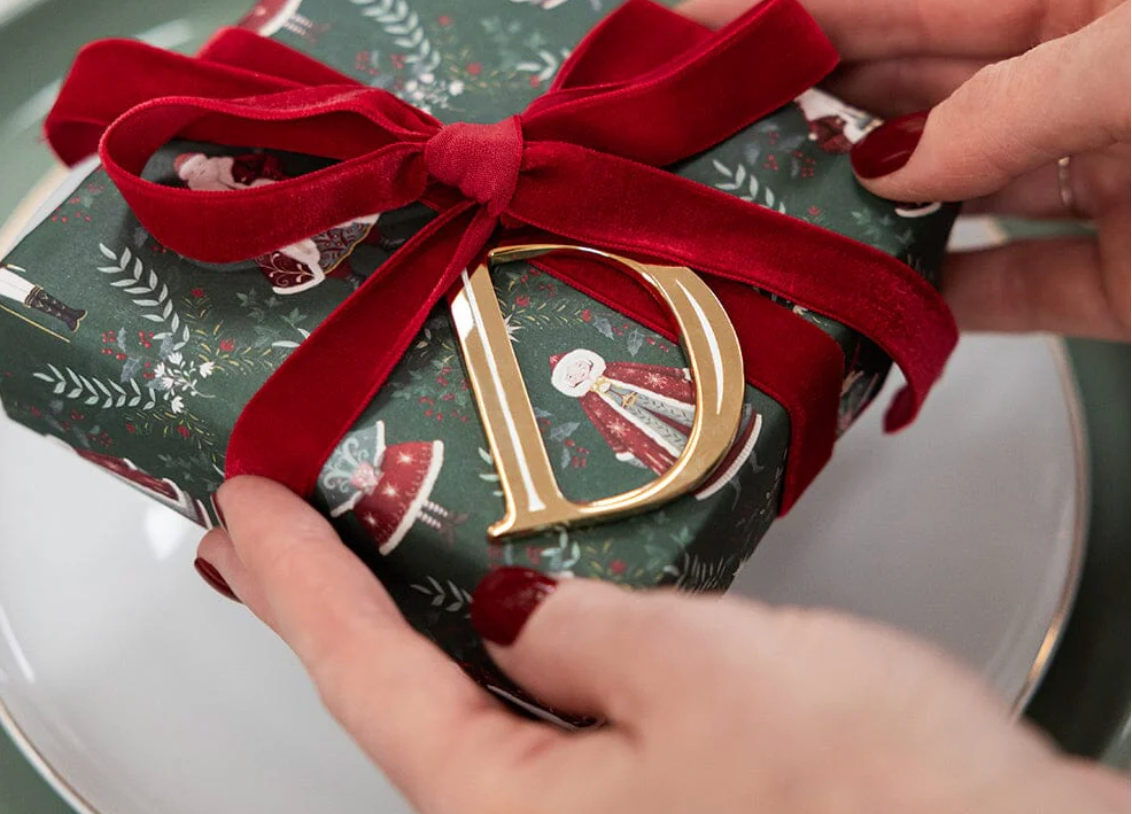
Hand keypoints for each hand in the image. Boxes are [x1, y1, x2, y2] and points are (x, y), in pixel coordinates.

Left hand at [197, 477, 1126, 813]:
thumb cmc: (873, 800)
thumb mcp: (699, 672)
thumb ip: (576, 630)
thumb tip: (506, 607)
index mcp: (513, 813)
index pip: (363, 674)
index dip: (293, 577)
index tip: (242, 500)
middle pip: (397, 700)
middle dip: (327, 602)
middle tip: (267, 527)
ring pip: (468, 705)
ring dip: (413, 616)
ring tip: (367, 540)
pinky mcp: (660, 799)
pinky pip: (541, 711)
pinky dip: (503, 642)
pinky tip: (508, 598)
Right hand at [681, 0, 1130, 340]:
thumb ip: (1012, 105)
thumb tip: (894, 167)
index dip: (785, 7)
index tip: (687, 29)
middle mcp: (1075, 87)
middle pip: (906, 93)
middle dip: (803, 112)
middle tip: (700, 145)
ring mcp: (1101, 183)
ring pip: (947, 198)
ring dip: (858, 218)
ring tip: (761, 233)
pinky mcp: (1126, 279)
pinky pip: (1009, 291)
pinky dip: (939, 305)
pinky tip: (871, 311)